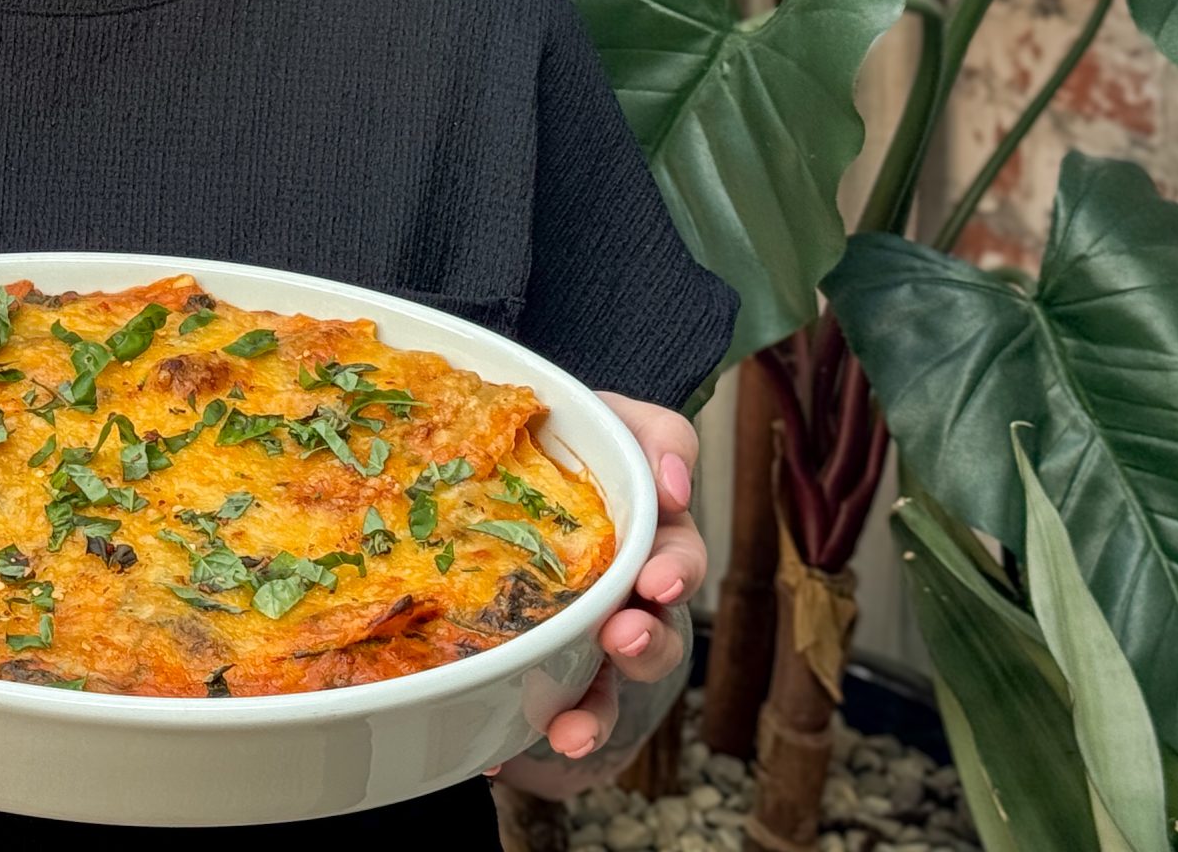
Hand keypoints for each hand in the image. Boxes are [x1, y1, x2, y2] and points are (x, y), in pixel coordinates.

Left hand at [492, 392, 704, 777]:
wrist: (498, 454)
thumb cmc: (569, 438)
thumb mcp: (614, 419)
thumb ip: (657, 438)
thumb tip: (674, 481)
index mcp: (649, 536)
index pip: (680, 557)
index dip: (677, 570)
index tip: (656, 578)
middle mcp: (626, 594)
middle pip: (655, 634)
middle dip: (646, 643)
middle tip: (621, 636)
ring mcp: (586, 632)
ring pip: (607, 687)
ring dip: (597, 712)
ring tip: (572, 729)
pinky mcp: (543, 660)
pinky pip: (545, 706)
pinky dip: (528, 732)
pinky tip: (497, 758)